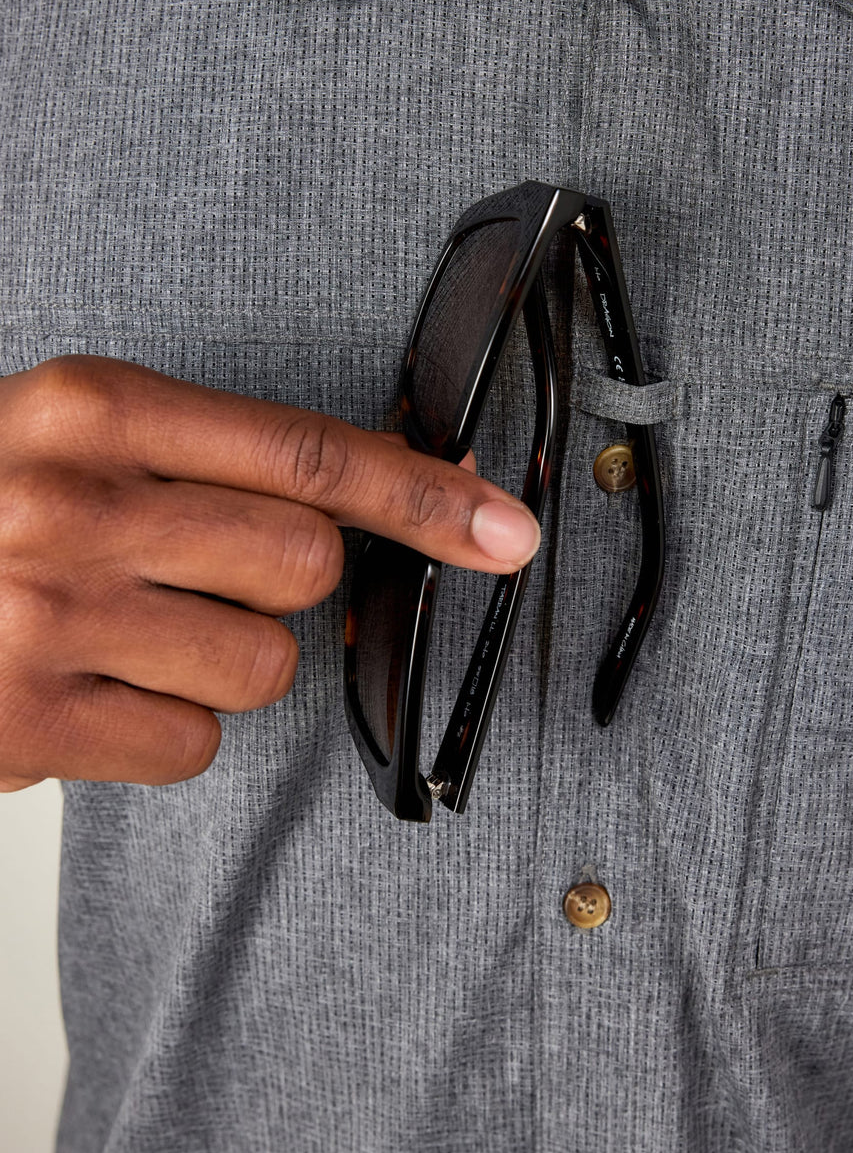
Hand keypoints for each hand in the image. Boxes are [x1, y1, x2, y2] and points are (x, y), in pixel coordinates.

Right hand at [0, 356, 540, 790]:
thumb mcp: (75, 438)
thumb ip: (210, 456)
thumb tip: (379, 490)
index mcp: (90, 408)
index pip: (305, 453)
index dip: (424, 494)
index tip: (505, 527)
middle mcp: (69, 503)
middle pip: (305, 566)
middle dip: (280, 584)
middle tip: (191, 574)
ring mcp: (45, 616)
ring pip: (262, 665)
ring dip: (221, 661)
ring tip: (126, 634)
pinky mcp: (28, 723)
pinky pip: (195, 744)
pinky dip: (166, 729)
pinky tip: (92, 691)